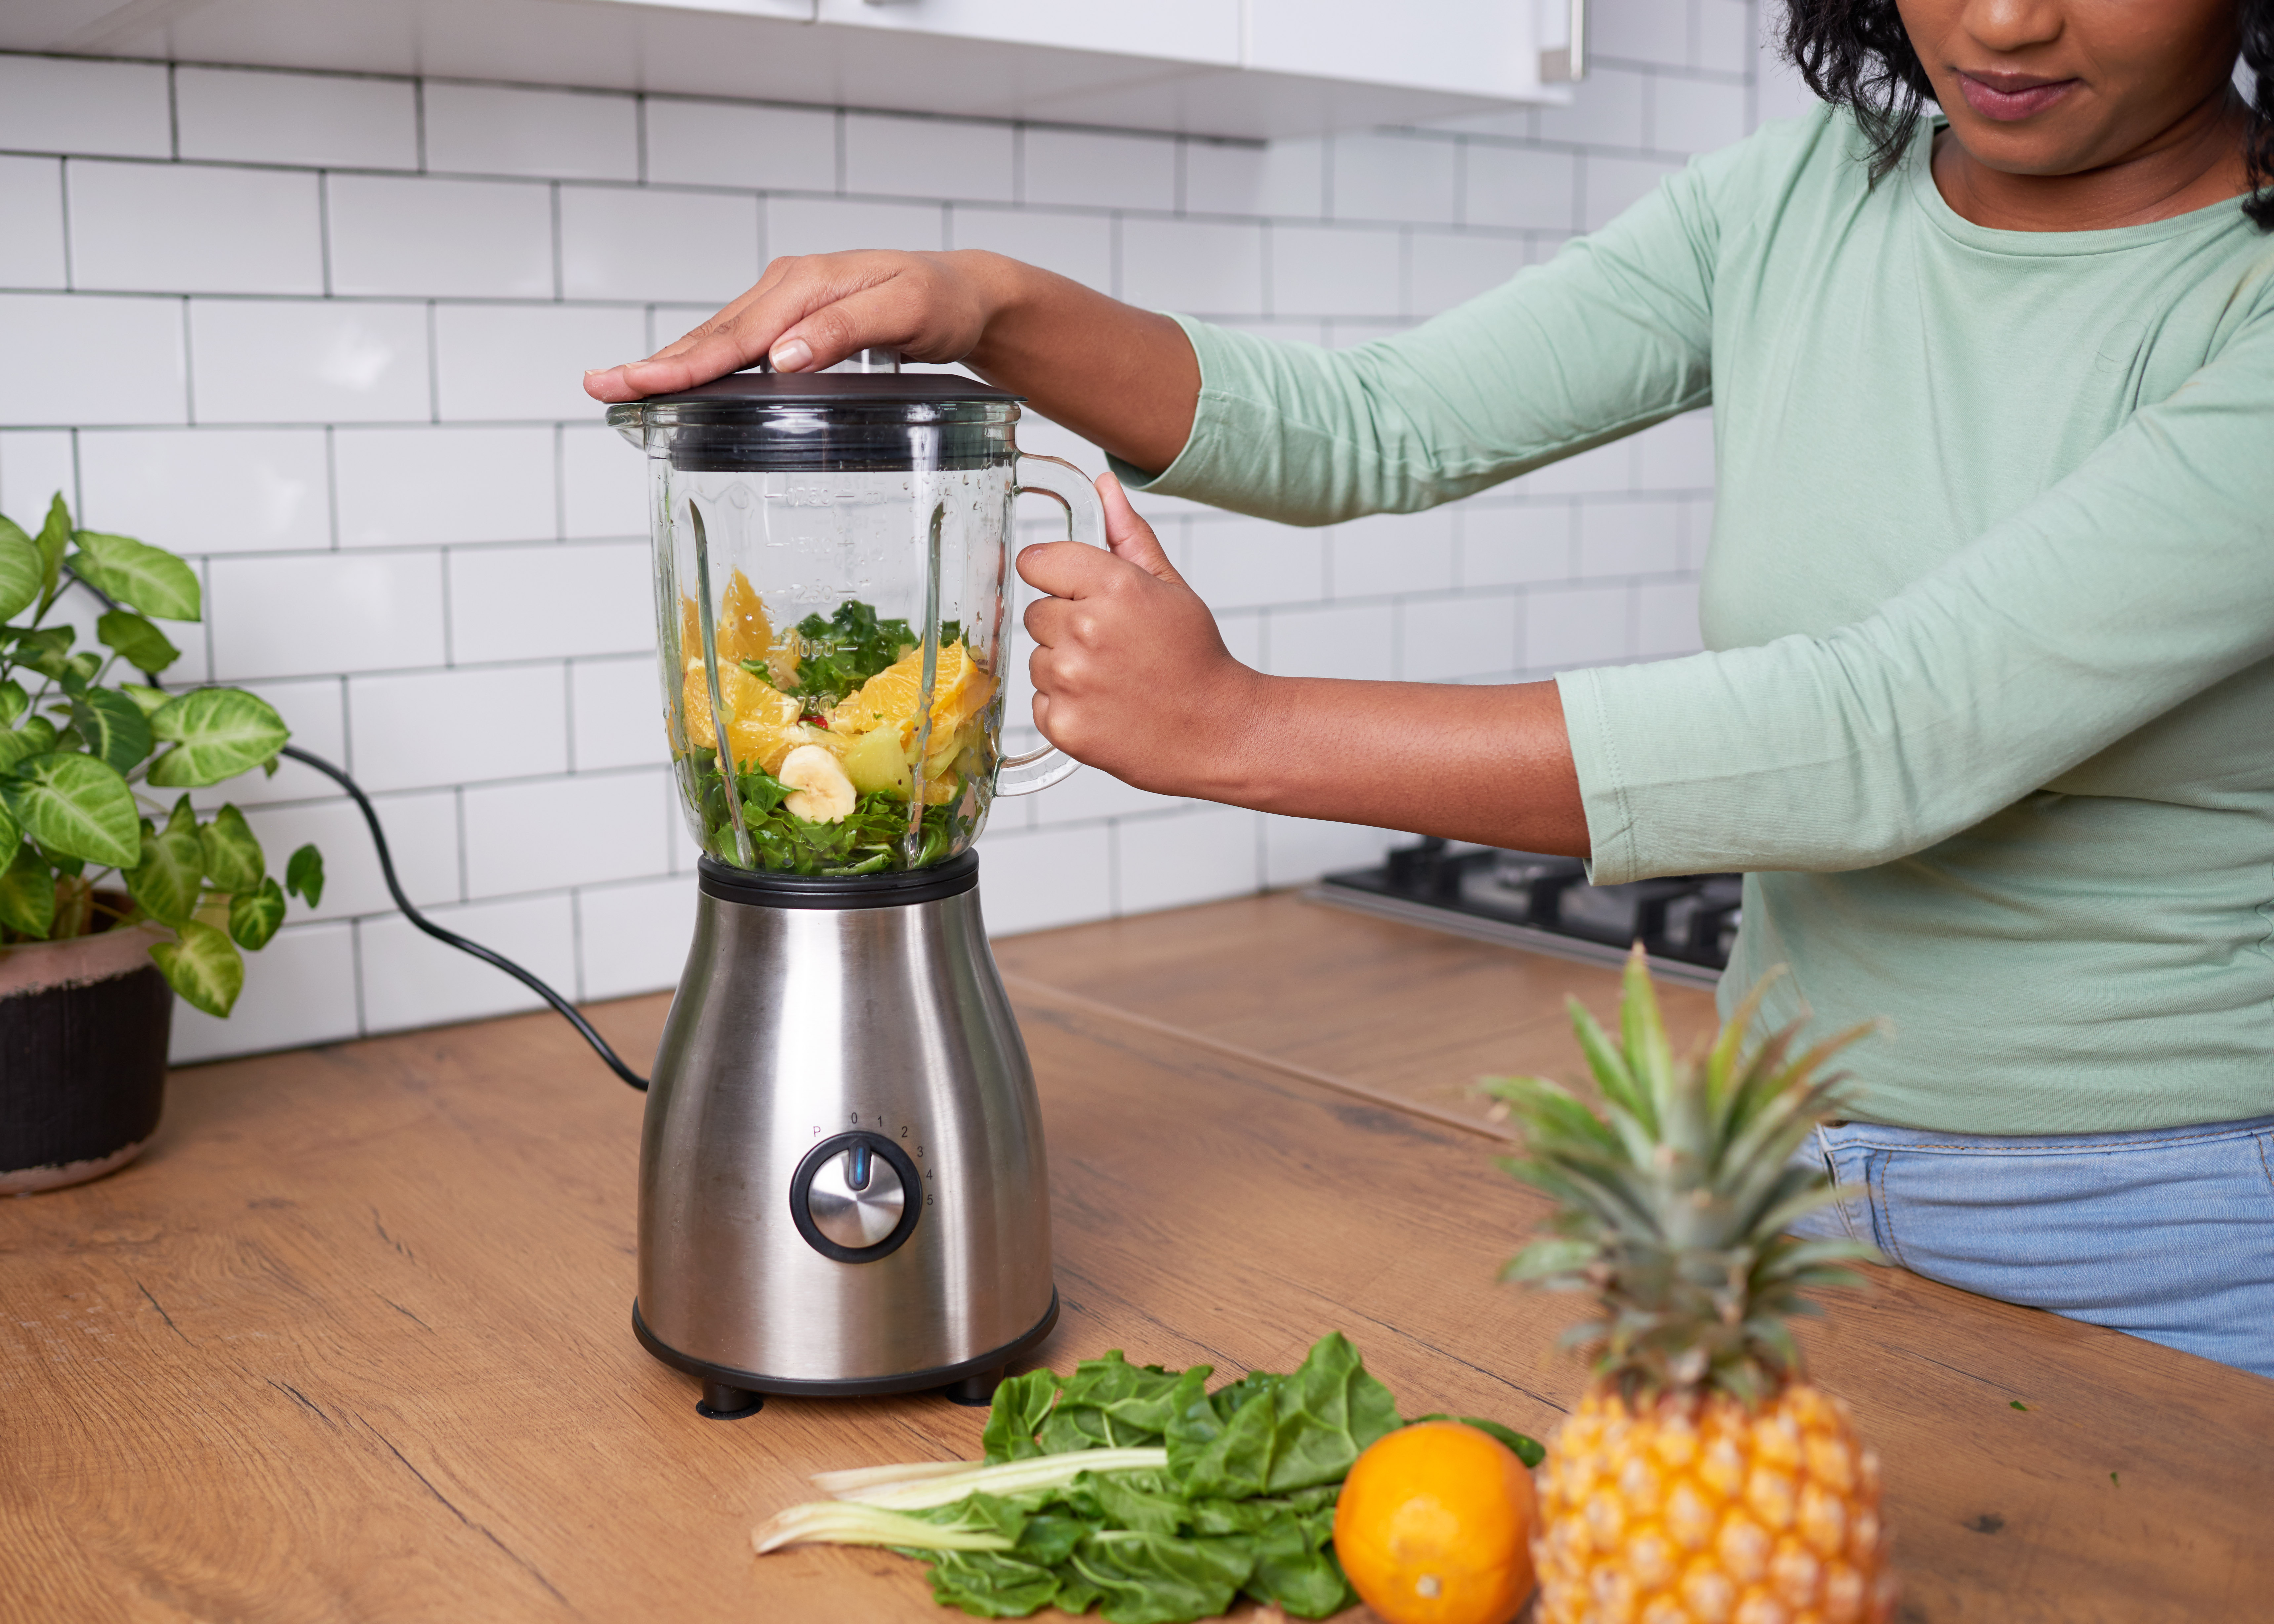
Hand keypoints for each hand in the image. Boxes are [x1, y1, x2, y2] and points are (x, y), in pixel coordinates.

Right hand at [583, 250, 1009, 402]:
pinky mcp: (792, 319)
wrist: (964, 292)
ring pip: (718, 339)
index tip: (638, 383)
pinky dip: (704, 362)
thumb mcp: (904, 312)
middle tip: (601, 387)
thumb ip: (844, 331)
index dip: (683, 366)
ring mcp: (786, 303)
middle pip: (711, 336)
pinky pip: (738, 342)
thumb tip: (781, 357)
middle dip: (655, 365)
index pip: (733, 336)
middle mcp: (786, 288)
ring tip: (622, 387)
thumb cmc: (940, 301)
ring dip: (670, 365)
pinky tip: (679, 380)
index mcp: (804, 285)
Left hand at [1017, 475, 1263, 798]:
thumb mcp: (1171, 588)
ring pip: (1037, 659)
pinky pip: (1040, 701)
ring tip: (1113, 679)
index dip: (1056, 575)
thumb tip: (1105, 487)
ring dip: (1066, 667)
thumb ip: (1130, 537)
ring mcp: (1070, 681)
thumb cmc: (1196, 659)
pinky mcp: (1063, 725)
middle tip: (1113, 645)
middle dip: (1067, 625)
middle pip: (1036, 613)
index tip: (1074, 591)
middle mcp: (1085, 631)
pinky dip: (1066, 706)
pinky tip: (1105, 706)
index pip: (1037, 561)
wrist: (1217, 731)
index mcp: (1113, 587)